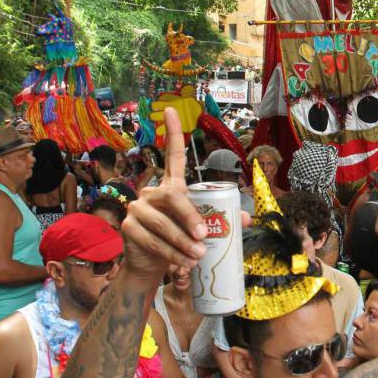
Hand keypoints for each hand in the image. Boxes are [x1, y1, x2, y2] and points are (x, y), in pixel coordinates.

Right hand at [121, 108, 206, 279]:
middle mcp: (152, 192)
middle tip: (204, 237)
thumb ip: (222, 221)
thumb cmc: (180, 242)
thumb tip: (249, 218)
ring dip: (182, 242)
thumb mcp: (201, 230)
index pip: (173, 156)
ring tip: (197, 256)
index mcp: (171, 186)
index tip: (171, 110)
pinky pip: (152, 240)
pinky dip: (170, 253)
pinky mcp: (129, 227)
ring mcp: (138, 208)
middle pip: (172, 196)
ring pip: (163, 223)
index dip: (172, 133)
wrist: (153, 266)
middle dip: (190, 216)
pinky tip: (182, 263)